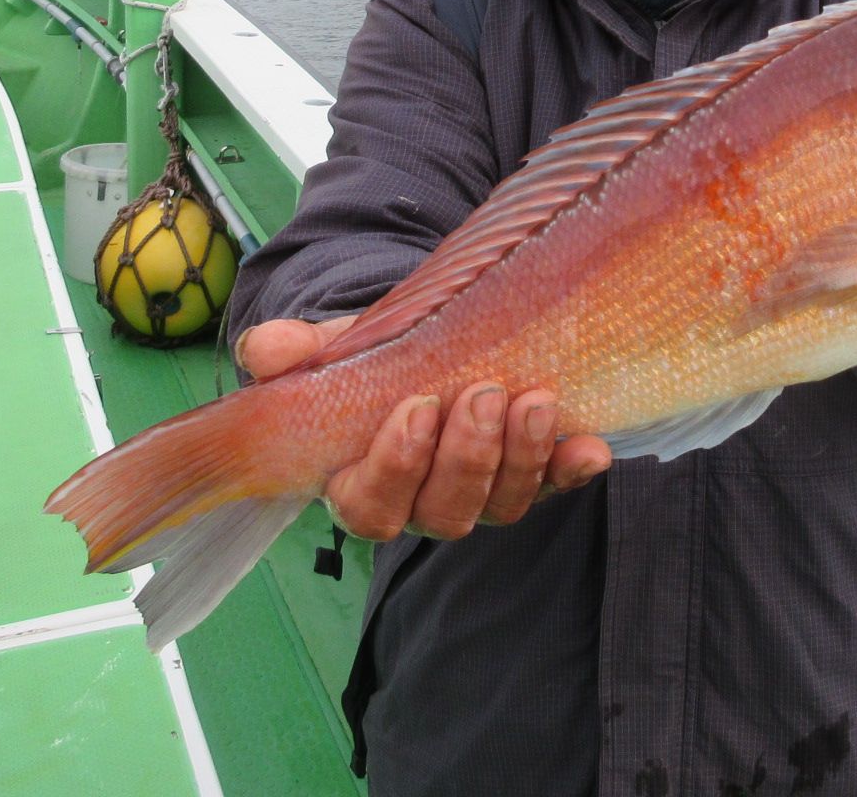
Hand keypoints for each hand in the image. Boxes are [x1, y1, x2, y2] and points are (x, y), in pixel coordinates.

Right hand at [236, 316, 612, 541]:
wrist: (432, 341)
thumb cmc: (373, 361)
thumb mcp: (336, 350)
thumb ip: (298, 353)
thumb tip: (265, 350)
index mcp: (364, 483)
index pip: (370, 506)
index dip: (394, 466)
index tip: (416, 408)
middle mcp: (425, 502)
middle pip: (443, 514)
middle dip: (466, 458)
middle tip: (480, 394)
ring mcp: (484, 493)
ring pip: (501, 506)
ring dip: (521, 458)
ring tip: (534, 400)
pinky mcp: (535, 475)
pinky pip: (557, 487)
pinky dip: (573, 470)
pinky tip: (591, 447)